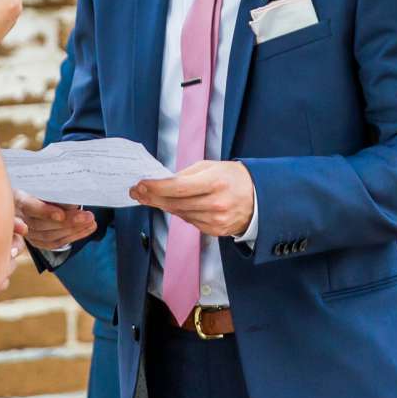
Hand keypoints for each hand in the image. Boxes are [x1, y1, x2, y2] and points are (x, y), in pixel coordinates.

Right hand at [16, 190, 97, 252]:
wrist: (24, 196)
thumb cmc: (34, 185)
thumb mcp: (40, 181)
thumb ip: (53, 190)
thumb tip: (71, 201)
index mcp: (17, 198)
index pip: (28, 206)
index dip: (45, 212)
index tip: (61, 214)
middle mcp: (18, 217)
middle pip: (42, 224)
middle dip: (67, 221)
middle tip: (88, 216)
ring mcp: (26, 231)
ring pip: (48, 235)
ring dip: (73, 230)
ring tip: (91, 222)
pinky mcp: (35, 240)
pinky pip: (53, 243)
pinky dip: (71, 237)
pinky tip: (85, 230)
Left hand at [131, 161, 256, 238]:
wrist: (259, 197)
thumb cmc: (233, 177)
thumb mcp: (211, 166)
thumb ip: (186, 175)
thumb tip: (161, 183)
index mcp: (215, 182)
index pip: (177, 187)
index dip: (155, 187)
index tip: (140, 184)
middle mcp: (216, 203)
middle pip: (174, 203)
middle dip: (152, 197)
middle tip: (137, 191)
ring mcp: (216, 220)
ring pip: (180, 214)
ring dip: (164, 205)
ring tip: (151, 197)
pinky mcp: (216, 231)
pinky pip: (190, 222)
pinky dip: (181, 213)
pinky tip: (175, 205)